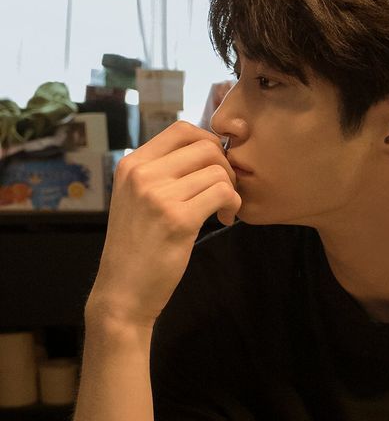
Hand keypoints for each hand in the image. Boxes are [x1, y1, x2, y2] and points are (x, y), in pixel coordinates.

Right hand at [89, 121, 241, 327]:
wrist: (123, 291)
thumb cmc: (136, 247)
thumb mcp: (136, 198)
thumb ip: (162, 172)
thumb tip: (206, 149)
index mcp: (132, 164)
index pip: (182, 129)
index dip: (209, 143)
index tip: (214, 168)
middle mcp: (142, 174)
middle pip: (205, 146)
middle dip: (226, 167)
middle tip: (224, 191)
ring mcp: (158, 195)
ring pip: (217, 170)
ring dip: (232, 189)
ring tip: (224, 210)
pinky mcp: (178, 219)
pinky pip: (223, 193)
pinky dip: (233, 205)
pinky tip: (224, 220)